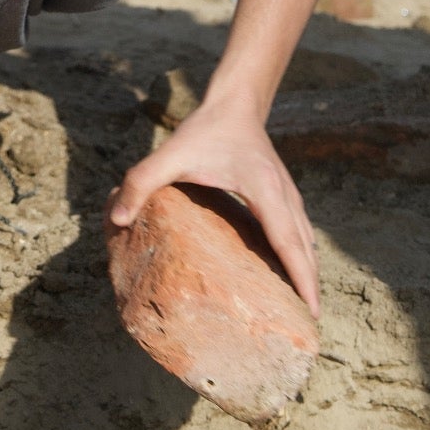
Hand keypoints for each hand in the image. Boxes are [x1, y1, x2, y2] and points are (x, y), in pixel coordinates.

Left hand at [108, 93, 319, 317]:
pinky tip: (290, 272)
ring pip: (307, 242)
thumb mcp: (170, 154)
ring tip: (301, 309)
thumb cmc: (205, 129)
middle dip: (310, 288)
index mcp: (264, 191)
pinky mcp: (284, 193)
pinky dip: (301, 255)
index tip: (312, 313)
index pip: (289, 243)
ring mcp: (288, 194)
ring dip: (307, 273)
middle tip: (308, 328)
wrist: (235, 102)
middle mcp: (285, 196)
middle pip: (306, 250)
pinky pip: (300, 232)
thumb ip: (141, 182)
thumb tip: (117, 218)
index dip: (303, 280)